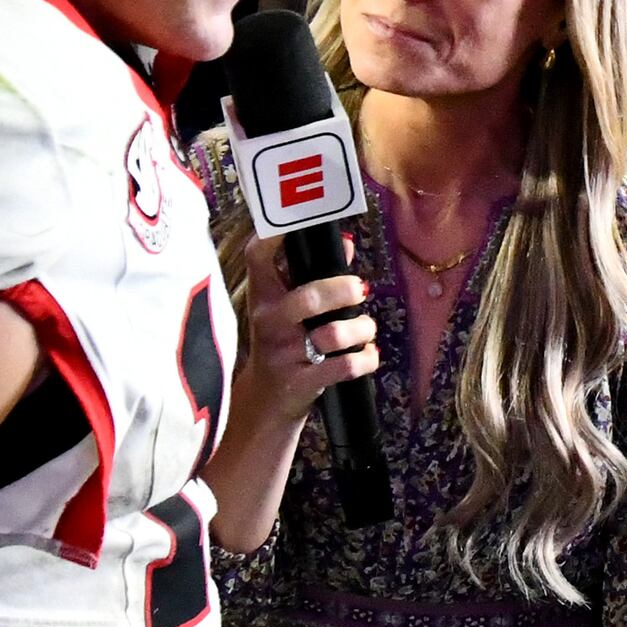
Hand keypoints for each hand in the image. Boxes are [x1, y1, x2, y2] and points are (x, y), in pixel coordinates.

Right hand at [234, 234, 376, 429]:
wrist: (265, 402)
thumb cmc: (284, 344)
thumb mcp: (288, 310)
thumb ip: (314, 276)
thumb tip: (346, 243)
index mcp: (263, 297)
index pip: (258, 257)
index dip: (276, 235)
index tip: (301, 223)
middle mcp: (269, 322)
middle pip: (308, 298)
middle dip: (342, 291)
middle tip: (361, 289)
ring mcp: (284, 354)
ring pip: (332, 335)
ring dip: (361, 329)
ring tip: (367, 330)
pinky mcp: (301, 382)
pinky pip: (344, 367)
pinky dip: (365, 359)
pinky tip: (369, 355)